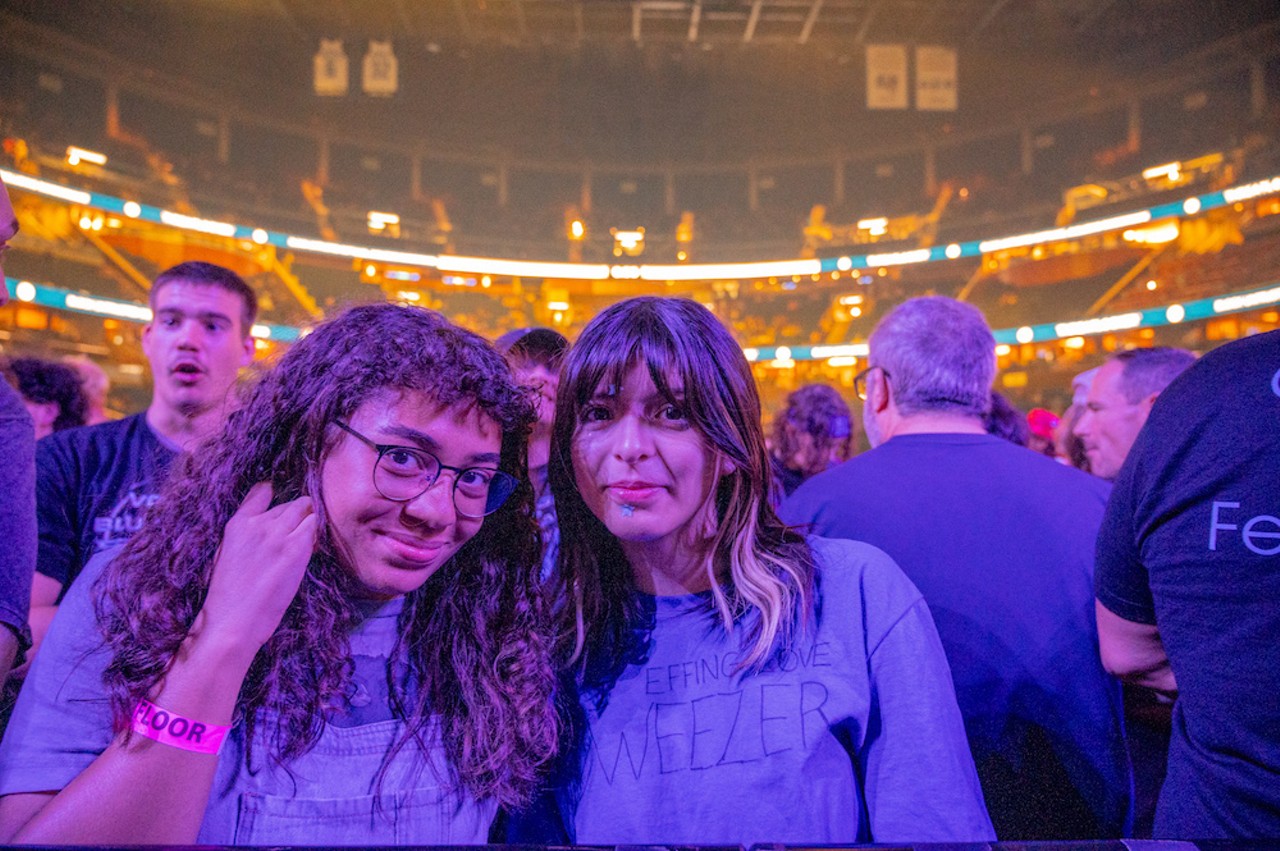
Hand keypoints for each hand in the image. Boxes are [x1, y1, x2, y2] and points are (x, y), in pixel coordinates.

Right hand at [196, 482, 316, 651]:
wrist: (234, 621)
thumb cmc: (228, 596)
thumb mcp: (227, 554)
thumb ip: (248, 535)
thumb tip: (271, 525)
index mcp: (237, 524)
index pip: (262, 491)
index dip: (275, 495)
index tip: (283, 508)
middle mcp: (259, 523)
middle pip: (291, 503)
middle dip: (297, 516)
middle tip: (297, 536)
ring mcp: (278, 534)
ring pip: (307, 510)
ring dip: (309, 523)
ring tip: (304, 544)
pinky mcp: (296, 548)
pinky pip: (315, 527)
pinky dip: (316, 536)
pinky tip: (309, 552)